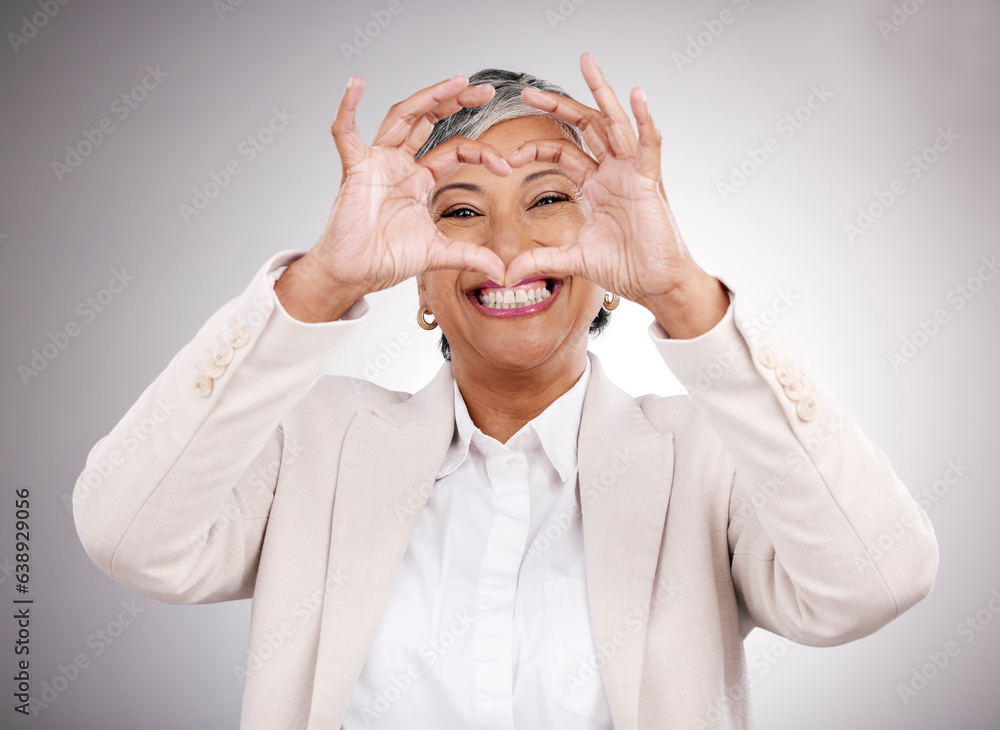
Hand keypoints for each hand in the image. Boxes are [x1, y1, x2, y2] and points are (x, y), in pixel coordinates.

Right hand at [276, 74, 510, 321]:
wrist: (356, 274)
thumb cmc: (386, 259)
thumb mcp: (438, 254)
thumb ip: (471, 256)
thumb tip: (503, 272)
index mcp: (419, 179)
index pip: (455, 150)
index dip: (482, 152)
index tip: (506, 165)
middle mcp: (399, 164)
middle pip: (428, 119)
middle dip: (456, 102)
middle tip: (485, 89)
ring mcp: (377, 162)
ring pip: (402, 116)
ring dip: (428, 96)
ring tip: (457, 80)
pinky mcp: (355, 169)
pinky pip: (345, 133)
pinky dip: (347, 107)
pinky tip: (355, 84)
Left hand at [503, 52, 727, 336]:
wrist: (655, 284)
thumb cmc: (625, 267)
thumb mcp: (573, 259)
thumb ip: (540, 259)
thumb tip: (507, 273)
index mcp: (597, 185)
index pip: (563, 152)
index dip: (537, 147)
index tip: (509, 156)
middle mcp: (614, 172)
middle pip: (586, 126)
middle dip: (558, 104)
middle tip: (528, 90)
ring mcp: (633, 173)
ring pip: (615, 123)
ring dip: (601, 92)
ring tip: (586, 63)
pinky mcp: (650, 182)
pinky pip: (649, 145)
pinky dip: (644, 119)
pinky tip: (636, 94)